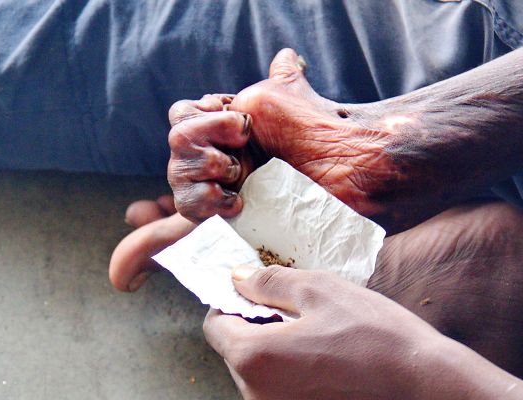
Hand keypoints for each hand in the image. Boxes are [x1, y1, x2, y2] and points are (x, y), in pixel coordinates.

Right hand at [169, 49, 396, 224]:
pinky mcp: (225, 220)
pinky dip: (207, 201)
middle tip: (241, 143)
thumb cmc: (318, 133)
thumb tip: (287, 57)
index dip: (203, 117)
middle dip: (203, 137)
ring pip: (177, 175)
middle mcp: (222, 156)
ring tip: (238, 175)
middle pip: (177, 142)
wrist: (345, 174)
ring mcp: (221, 189)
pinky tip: (238, 201)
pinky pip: (190, 208)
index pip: (184, 114)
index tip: (239, 122)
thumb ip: (280, 76)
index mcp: (230, 128)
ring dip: (206, 167)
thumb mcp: (291, 93)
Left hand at [203, 265, 447, 399]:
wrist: (427, 389)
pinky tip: (338, 374)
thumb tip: (238, 280)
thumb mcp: (322, 289)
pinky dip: (302, 389)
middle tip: (302, 319)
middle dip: (259, 335)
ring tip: (325, 347)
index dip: (233, 305)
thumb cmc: (376, 335)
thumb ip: (270, 283)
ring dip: (280, 363)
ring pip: (265, 384)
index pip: (215, 327)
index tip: (259, 297)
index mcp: (254, 359)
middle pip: (239, 358)